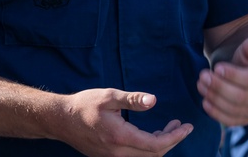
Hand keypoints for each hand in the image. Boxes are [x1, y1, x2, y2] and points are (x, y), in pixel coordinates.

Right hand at [57, 88, 191, 156]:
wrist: (60, 120)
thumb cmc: (85, 105)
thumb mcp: (109, 96)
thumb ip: (132, 99)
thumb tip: (154, 100)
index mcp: (120, 137)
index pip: (155, 145)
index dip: (175, 137)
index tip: (188, 126)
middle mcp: (117, 153)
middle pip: (153, 155)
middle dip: (172, 141)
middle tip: (182, 125)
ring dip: (161, 144)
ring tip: (171, 126)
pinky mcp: (109, 156)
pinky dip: (148, 147)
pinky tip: (153, 133)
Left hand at [197, 37, 247, 126]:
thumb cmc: (247, 61)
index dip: (233, 75)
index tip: (217, 67)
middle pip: (240, 97)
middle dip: (219, 86)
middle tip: (203, 76)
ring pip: (232, 109)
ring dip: (214, 98)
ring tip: (200, 85)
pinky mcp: (244, 120)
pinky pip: (229, 121)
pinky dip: (215, 113)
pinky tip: (205, 101)